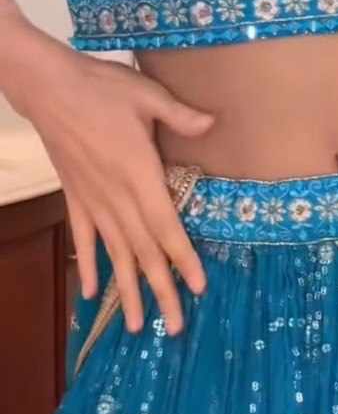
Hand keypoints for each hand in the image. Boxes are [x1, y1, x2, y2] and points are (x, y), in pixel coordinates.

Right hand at [1, 15, 214, 334]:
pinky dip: (90, 265)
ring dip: (127, 290)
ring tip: (139, 326)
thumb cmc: (101, 87)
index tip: (197, 288)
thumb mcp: (147, 94)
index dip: (182, 259)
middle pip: (143, 251)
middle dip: (161, 290)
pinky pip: (84, 238)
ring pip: (114, 253)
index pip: (166, 226)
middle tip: (176, 326)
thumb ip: (181, 115)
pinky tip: (91, 293)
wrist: (48, 87)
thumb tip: (213, 123)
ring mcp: (92, 200)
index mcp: (139, 173)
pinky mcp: (74, 196)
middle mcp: (116, 196)